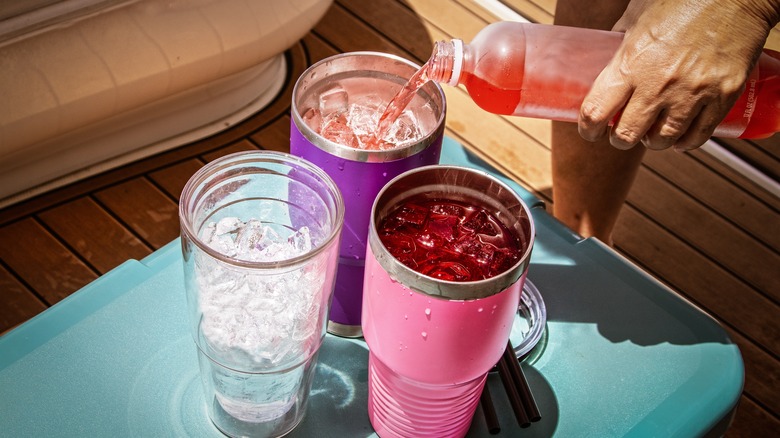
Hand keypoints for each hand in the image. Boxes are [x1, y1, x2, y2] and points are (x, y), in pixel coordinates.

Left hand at [578, 0, 779, 150]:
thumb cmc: (684, 1)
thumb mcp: (638, 16)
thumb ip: (618, 42)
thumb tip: (602, 58)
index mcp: (631, 63)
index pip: (596, 111)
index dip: (588, 129)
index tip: (590, 131)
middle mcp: (658, 84)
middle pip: (627, 135)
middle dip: (620, 139)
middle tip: (622, 134)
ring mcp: (691, 93)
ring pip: (662, 141)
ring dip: (653, 142)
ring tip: (652, 133)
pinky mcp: (721, 97)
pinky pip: (698, 136)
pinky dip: (685, 142)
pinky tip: (680, 138)